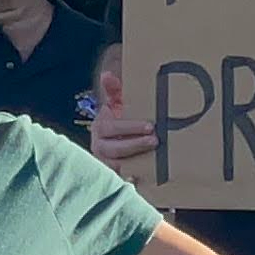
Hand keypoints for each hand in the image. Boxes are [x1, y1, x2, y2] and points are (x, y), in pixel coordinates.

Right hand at [87, 56, 158, 171]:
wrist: (115, 142)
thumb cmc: (119, 121)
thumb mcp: (116, 105)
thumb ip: (113, 90)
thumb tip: (107, 74)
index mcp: (100, 128)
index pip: (112, 128)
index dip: (130, 127)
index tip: (149, 126)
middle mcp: (99, 147)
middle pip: (115, 148)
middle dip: (136, 144)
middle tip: (156, 140)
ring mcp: (105, 163)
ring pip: (118, 165)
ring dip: (136, 161)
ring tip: (155, 157)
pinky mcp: (114, 176)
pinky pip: (121, 180)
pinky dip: (131, 180)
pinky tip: (141, 179)